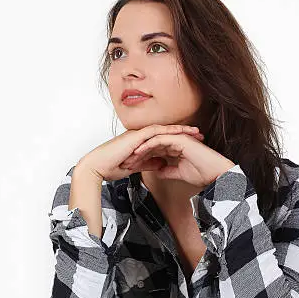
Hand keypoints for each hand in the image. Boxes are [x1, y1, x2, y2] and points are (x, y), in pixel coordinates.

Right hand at [77, 124, 203, 181]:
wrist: (97, 167)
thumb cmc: (111, 167)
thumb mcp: (136, 166)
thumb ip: (149, 163)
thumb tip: (162, 164)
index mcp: (141, 142)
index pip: (164, 140)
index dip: (179, 141)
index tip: (193, 144)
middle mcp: (141, 136)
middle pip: (167, 132)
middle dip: (185, 134)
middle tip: (201, 135)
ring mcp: (139, 134)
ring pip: (164, 129)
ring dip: (180, 130)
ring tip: (195, 132)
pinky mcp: (136, 136)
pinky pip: (156, 131)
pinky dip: (168, 131)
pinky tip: (180, 132)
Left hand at [120, 131, 235, 189]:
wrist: (215, 173)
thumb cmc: (203, 173)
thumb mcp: (179, 173)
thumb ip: (167, 171)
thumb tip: (156, 172)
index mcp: (174, 148)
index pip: (153, 151)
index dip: (141, 159)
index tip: (130, 168)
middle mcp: (175, 141)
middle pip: (150, 145)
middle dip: (136, 154)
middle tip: (124, 162)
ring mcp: (177, 138)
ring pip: (153, 141)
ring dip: (140, 150)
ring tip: (129, 158)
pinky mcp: (179, 138)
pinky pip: (159, 140)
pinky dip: (148, 146)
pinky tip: (139, 152)